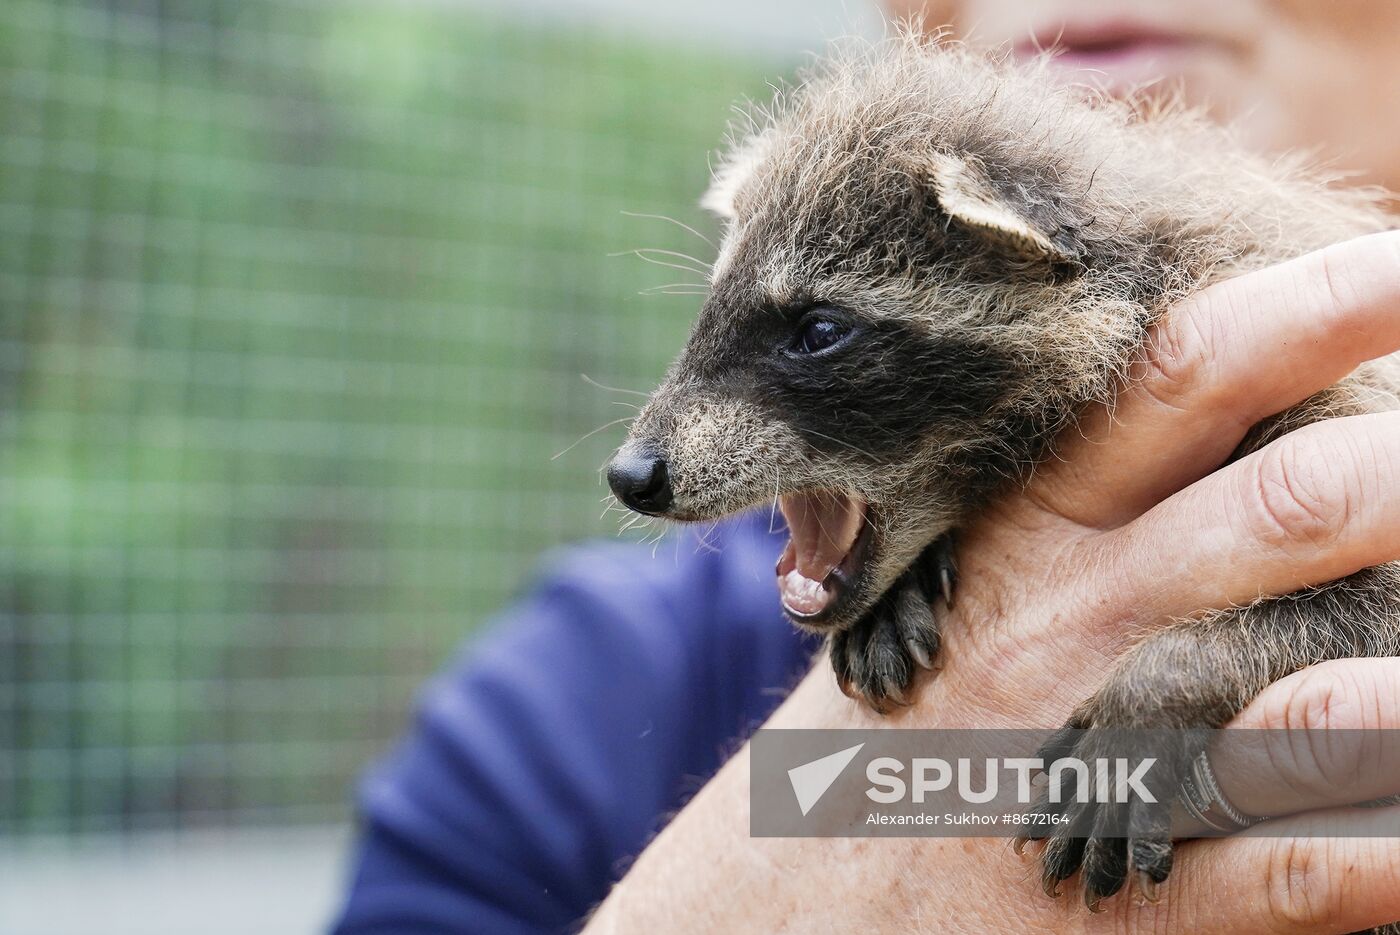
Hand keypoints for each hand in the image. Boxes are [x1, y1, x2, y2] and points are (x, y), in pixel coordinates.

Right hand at [584, 232, 1399, 933]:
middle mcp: (1074, 626)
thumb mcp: (932, 582)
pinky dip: (1395, 845)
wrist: (787, 909)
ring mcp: (1105, 760)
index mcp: (1023, 530)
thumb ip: (1051, 494)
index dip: (1310, 303)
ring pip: (1306, 695)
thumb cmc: (889, 723)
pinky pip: (1301, 865)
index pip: (1175, 381)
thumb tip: (1187, 374)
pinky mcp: (1136, 900)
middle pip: (1275, 507)